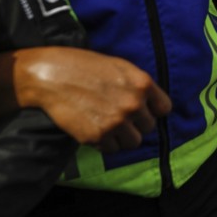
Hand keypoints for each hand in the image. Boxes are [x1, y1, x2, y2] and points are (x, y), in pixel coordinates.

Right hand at [20, 48, 171, 151]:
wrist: (52, 76)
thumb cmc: (85, 67)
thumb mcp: (121, 67)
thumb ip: (139, 86)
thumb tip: (152, 104)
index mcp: (142, 84)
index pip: (164, 109)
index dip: (153, 111)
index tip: (143, 111)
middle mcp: (133, 104)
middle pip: (149, 127)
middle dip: (136, 124)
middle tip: (119, 117)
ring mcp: (116, 122)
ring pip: (133, 142)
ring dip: (123, 137)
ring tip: (109, 126)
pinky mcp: (97, 136)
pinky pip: (111, 149)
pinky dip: (105, 143)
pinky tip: (95, 129)